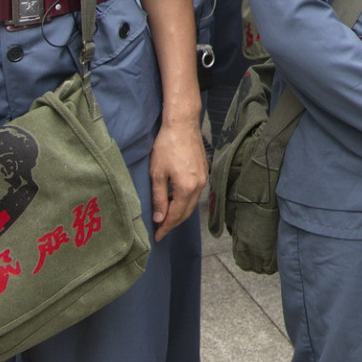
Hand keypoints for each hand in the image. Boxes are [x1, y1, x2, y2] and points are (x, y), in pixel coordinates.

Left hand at [149, 117, 207, 240]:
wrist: (183, 124)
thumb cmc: (166, 146)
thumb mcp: (157, 174)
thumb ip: (159, 198)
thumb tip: (159, 218)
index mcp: (187, 188)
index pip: (175, 215)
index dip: (165, 227)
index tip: (156, 236)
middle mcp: (199, 186)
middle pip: (186, 212)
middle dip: (173, 223)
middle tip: (160, 230)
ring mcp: (204, 178)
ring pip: (192, 203)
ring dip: (180, 212)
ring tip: (166, 217)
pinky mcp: (204, 171)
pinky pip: (195, 193)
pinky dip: (186, 201)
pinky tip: (176, 199)